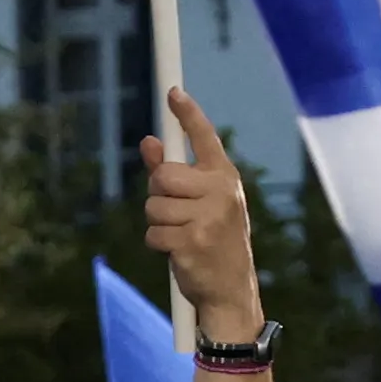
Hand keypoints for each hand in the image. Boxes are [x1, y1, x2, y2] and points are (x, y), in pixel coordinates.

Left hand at [138, 91, 263, 345]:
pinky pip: (153, 232)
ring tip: (181, 236)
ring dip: (158, 223)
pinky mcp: (192, 241)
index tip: (173, 92)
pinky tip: (179, 252)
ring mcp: (208, 217)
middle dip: (158, 194)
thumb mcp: (201, 203)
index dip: (188, 114)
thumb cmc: (213, 241)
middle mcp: (221, 192)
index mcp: (225, 178)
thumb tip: (149, 142)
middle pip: (163, 176)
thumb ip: (173, 172)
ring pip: (154, 205)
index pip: (205, 138)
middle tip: (175, 212)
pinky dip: (158, 244)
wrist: (231, 289)